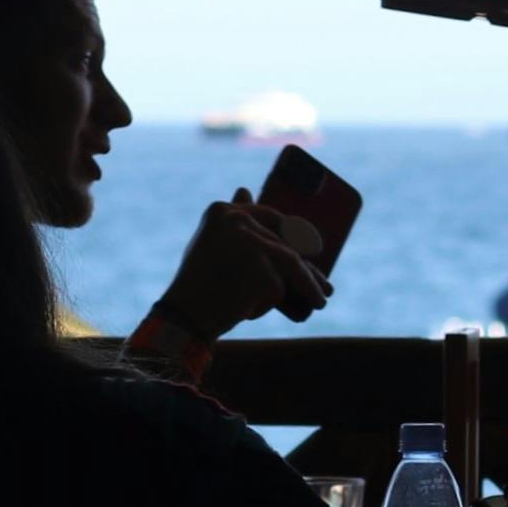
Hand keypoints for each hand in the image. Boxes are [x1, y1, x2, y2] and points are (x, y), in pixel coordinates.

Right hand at [157, 188, 331, 336]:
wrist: (182, 318)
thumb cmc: (196, 285)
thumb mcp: (213, 244)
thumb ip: (233, 223)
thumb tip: (245, 188)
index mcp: (222, 210)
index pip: (270, 216)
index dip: (293, 231)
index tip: (314, 245)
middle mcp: (237, 221)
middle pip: (285, 244)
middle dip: (306, 267)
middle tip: (325, 285)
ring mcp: (251, 244)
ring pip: (291, 265)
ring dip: (309, 285)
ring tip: (320, 301)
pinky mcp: (262, 271)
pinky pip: (278, 289)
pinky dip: (269, 304)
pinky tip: (248, 312)